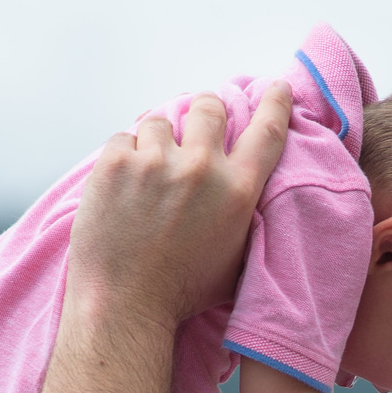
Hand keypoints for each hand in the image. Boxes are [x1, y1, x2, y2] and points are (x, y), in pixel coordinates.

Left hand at [68, 81, 292, 330]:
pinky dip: (124, 158)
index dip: (274, 102)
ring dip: (157, 142)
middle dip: (202, 115)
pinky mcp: (116, 162)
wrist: (125, 305)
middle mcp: (201, 168)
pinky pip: (123, 138)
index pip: (267, 129)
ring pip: (160, 122)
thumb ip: (244, 213)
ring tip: (149, 178)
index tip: (276, 87)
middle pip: (209, 106)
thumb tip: (246, 183)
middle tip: (191, 135)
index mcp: (238, 191)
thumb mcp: (236, 256)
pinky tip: (123, 190)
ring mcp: (155, 161)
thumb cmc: (181, 292)